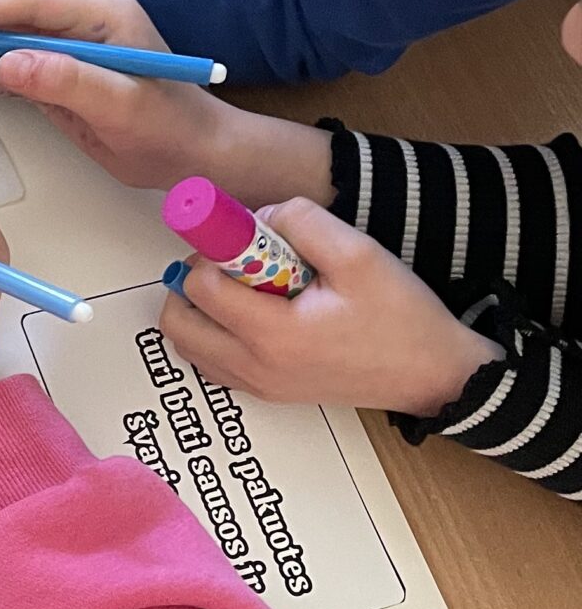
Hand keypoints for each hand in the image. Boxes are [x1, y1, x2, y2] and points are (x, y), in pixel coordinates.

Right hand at [0, 0, 332, 201]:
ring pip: (4, 20)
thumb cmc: (169, 130)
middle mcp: (84, 16)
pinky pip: (9, 59)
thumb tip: (8, 60)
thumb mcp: (122, 108)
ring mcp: (69, 41)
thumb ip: (67, 81)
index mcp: (104, 14)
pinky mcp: (58, 69)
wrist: (194, 155)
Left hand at [163, 198, 500, 414]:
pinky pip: (213, 361)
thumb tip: (259, 216)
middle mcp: (253, 367)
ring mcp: (256, 385)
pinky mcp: (265, 392)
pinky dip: (216, 333)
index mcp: (272, 335)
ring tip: (248, 287)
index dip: (211, 249)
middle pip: (178, 321)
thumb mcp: (359, 254)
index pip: (200, 286)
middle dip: (194, 280)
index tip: (241, 236)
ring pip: (190, 344)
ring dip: (201, 309)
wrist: (432, 374)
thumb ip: (302, 223)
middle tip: (236, 262)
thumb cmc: (401, 319)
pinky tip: (256, 312)